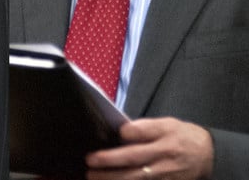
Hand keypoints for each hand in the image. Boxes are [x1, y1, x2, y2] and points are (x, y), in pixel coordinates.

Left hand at [84, 117, 213, 179]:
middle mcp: (164, 157)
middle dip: (109, 161)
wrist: (208, 156)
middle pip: (134, 160)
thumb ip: (144, 127)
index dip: (127, 132)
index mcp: (164, 136)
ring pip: (136, 178)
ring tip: (93, 176)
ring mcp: (165, 175)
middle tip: (89, 161)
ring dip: (113, 178)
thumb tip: (121, 131)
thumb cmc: (181, 136)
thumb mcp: (167, 123)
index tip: (112, 132)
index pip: (142, 132)